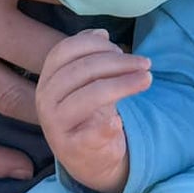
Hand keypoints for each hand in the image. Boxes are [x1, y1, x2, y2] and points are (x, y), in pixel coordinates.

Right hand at [35, 29, 151, 192]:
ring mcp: (57, 126)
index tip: (125, 49)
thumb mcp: (84, 82)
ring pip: (90, 96)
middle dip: (119, 63)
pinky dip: (107, 125)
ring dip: (124, 85)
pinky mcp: (73, 149)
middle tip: (146, 64)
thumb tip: (100, 32)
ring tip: (147, 80)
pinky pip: (90, 134)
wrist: (88, 159)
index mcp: (48, 79)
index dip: (97, 44)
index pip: (66, 50)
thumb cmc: (88, 114)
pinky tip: (120, 121)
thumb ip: (89, 55)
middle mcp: (46, 100)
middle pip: (82, 70)